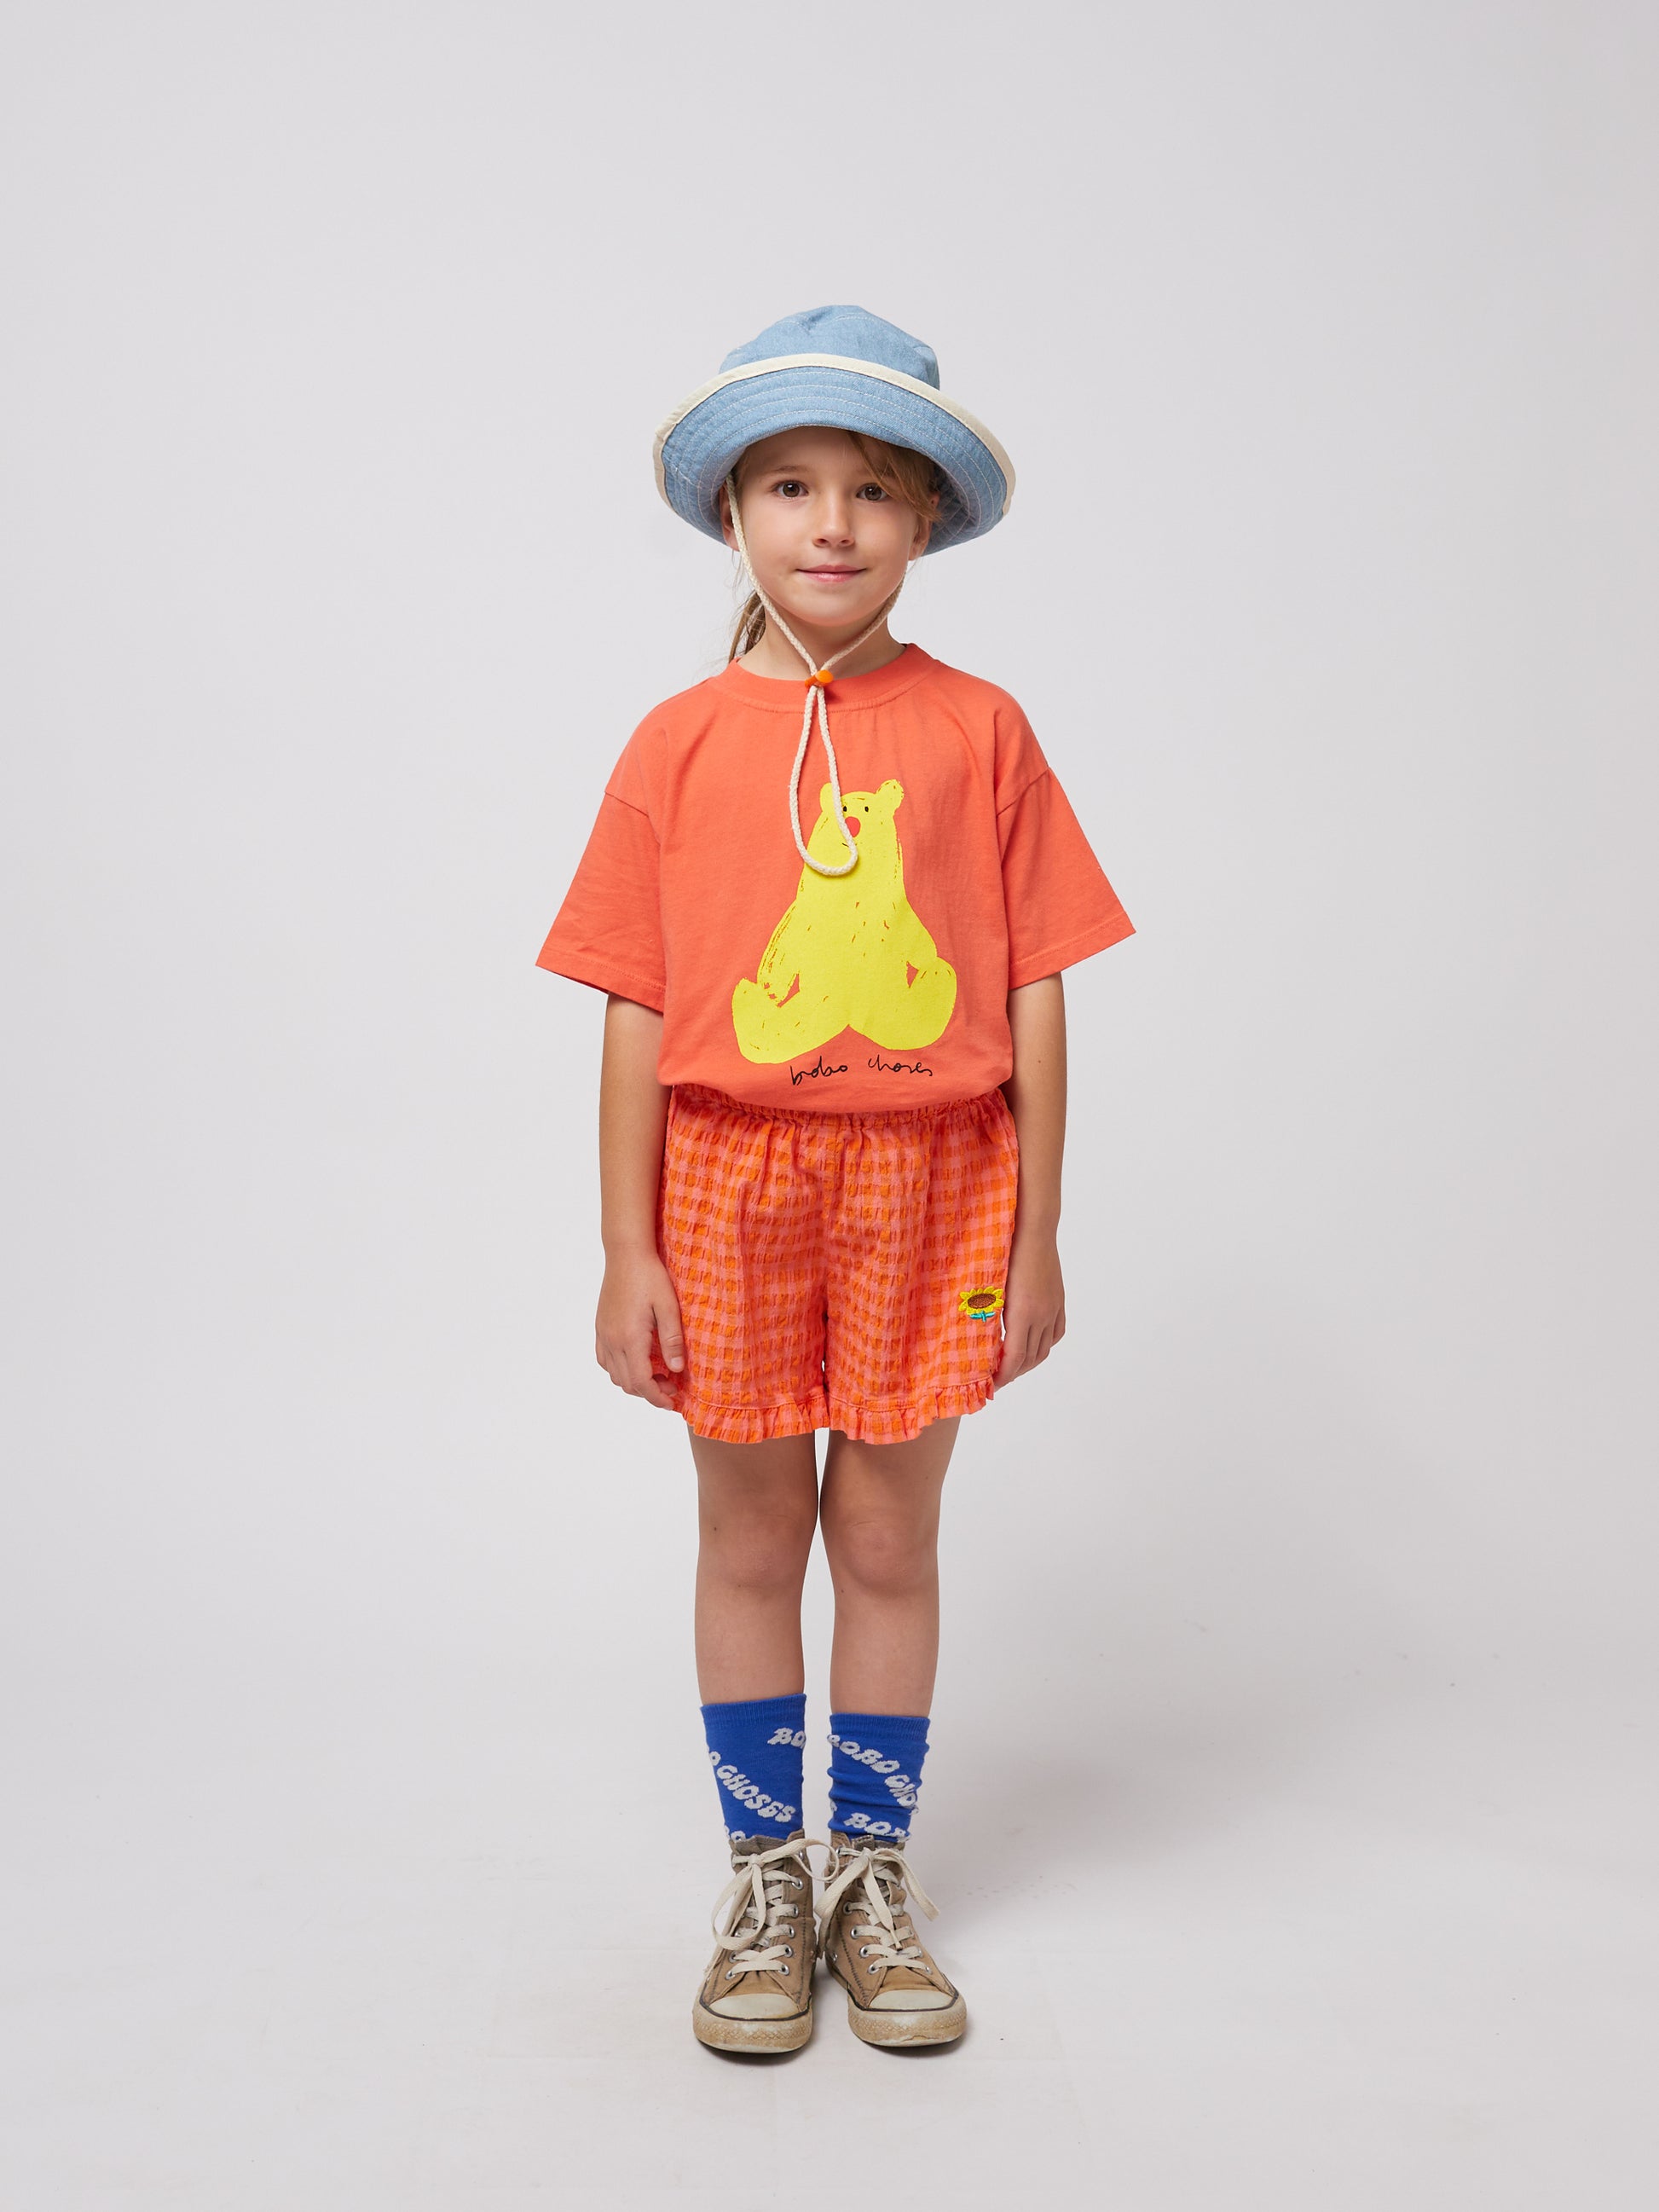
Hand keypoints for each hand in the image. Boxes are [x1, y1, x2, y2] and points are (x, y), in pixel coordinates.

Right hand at [595, 1247, 685, 1409]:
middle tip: (672, 1386)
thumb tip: (678, 1370)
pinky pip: (604, 1360)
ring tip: (657, 1374)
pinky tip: (636, 1360)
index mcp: (630, 1338)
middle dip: (649, 1392)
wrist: (626, 1254)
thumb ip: (673, 1340)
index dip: (657, 1398)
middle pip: (627, 1383)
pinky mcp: (600, 1327)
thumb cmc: (650, 1276)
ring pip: (614, 1374)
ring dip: (634, 1381)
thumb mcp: (669, 1307)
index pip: (641, 1382)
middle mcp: (612, 1340)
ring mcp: (603, 1334)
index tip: (673, 1403)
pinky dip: (619, 1369)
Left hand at [996, 1229, 1065, 1384]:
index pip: (1014, 1359)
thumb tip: (980, 1340)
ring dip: (1029, 1362)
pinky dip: (1044, 1345)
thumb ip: (989, 1314)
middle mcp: (1041, 1315)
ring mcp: (1053, 1309)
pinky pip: (1056, 1333)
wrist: (1033, 1230)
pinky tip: (1033, 1346)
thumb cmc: (1006, 1253)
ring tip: (1012, 1366)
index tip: (991, 1385)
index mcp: (1022, 1314)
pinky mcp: (1059, 1301)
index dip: (1003, 1377)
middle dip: (1013, 1373)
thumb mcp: (992, 1287)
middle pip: (1030, 1359)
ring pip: (1045, 1349)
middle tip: (997, 1379)